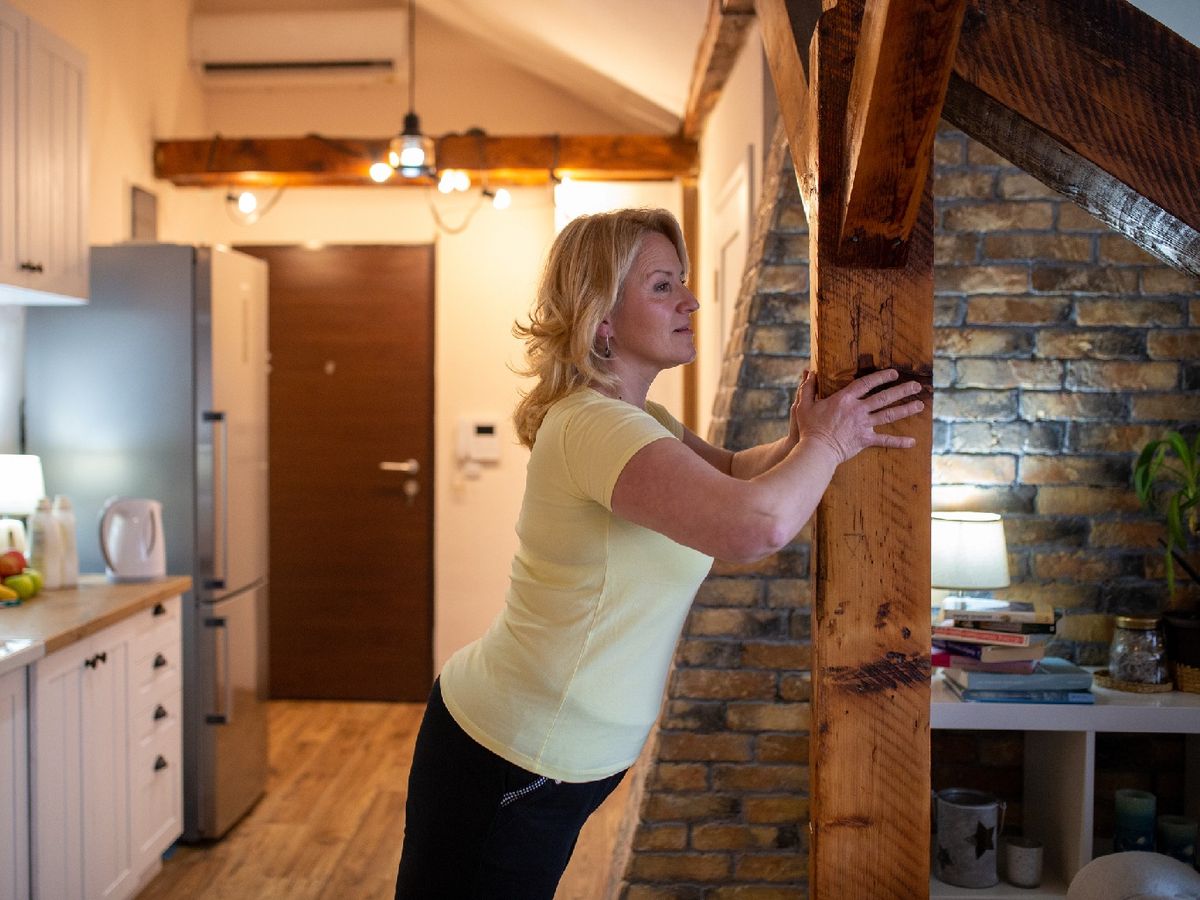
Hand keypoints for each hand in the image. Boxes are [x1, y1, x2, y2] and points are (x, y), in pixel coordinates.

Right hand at [792, 369, 923, 463]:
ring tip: (920, 405)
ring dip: (905, 409)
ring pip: (888, 415)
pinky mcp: (865, 440)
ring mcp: (863, 425)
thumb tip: (809, 373)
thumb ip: (808, 388)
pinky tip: (913, 442)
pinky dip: (899, 442)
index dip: (881, 377)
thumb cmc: (809, 428)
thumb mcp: (804, 405)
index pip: (866, 383)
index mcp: (845, 399)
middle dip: (901, 390)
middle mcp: (857, 410)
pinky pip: (884, 441)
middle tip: (916, 385)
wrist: (816, 450)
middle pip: (883, 397)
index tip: (894, 373)